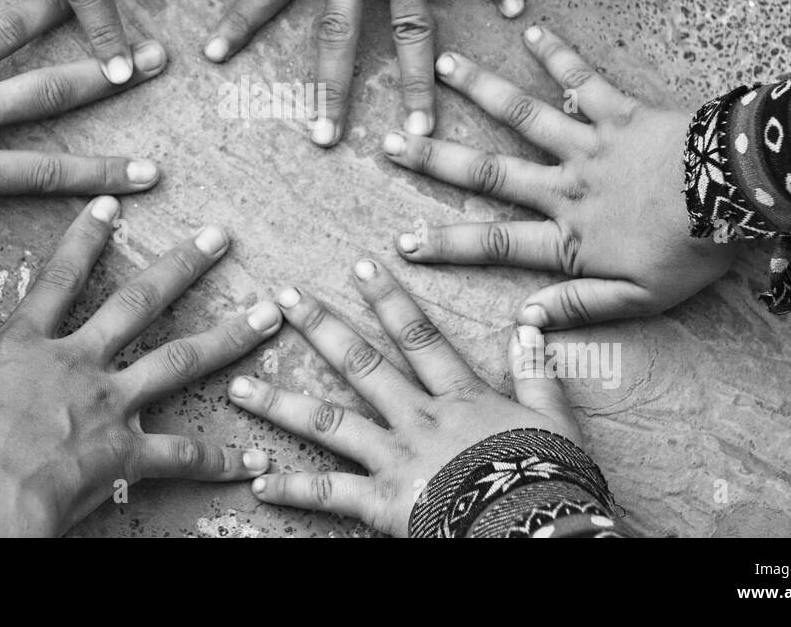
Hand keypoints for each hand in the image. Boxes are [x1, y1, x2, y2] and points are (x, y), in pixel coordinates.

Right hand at [0, 203, 282, 536]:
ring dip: (230, 335)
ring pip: (182, 358)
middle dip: (182, 265)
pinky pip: (183, 455)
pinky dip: (218, 459)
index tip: (112, 205)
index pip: (59, 279)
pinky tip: (254, 457)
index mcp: (28, 348)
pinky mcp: (131, 449)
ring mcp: (112, 401)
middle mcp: (79, 362)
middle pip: (139, 302)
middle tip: (222, 236)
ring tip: (272, 312)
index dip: (86, 239)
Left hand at [227, 259, 575, 536]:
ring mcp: (395, 458)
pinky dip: (292, 490)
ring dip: (280, 404)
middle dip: (320, 327)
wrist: (537, 528)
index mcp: (459, 396)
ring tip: (237, 388)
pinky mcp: (383, 503)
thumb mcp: (553, 418)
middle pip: (362, 365)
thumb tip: (530, 325)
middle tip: (281, 296)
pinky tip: (257, 483)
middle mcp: (417, 418)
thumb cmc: (549, 476)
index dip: (388, 298)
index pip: (418, 335)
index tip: (360, 263)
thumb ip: (537, 371)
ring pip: (328, 424)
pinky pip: (329, 495)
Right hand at [384, 26, 740, 328]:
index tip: (402, 243)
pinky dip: (558, 55)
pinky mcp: (619, 112)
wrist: (740, 194)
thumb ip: (580, 305)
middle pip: (489, 173)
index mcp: (572, 238)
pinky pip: (583, 80)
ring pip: (523, 116)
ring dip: (479, 91)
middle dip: (435, 160)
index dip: (446, 245)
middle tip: (391, 142)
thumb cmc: (694, 251)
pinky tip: (531, 31)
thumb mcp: (641, 299)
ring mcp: (590, 145)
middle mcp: (567, 187)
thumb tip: (523, 318)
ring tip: (440, 67)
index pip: (496, 244)